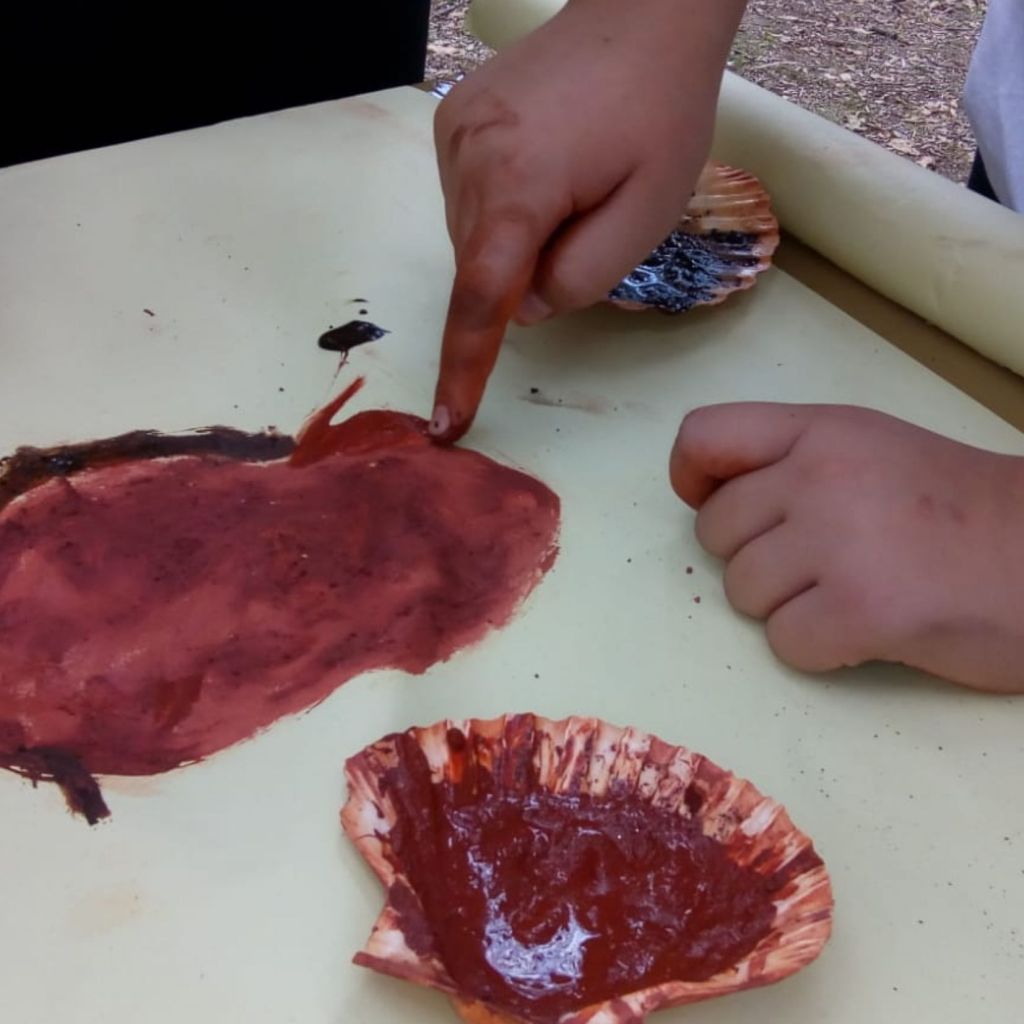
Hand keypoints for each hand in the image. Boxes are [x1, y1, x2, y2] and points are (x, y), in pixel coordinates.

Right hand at [429, 0, 746, 440]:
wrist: (644, 14)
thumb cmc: (660, 113)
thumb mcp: (645, 215)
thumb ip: (578, 279)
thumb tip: (521, 308)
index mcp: (517, 185)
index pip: (479, 301)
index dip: (463, 369)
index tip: (446, 423)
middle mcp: (468, 157)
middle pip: (480, 266)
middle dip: (522, 276)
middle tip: (586, 219)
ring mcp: (453, 132)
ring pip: (472, 235)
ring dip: (513, 240)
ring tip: (570, 182)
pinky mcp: (452, 117)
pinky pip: (467, 197)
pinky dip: (499, 208)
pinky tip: (542, 169)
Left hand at [670, 403, 1023, 692]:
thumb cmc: (958, 508)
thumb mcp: (870, 450)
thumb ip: (789, 461)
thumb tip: (708, 497)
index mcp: (820, 431)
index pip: (702, 436)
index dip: (692, 479)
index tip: (718, 505)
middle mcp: (818, 476)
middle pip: (713, 533)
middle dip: (755, 557)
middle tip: (821, 562)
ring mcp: (837, 542)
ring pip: (742, 592)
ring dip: (787, 605)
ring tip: (852, 591)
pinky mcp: (860, 610)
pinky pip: (784, 643)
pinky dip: (819, 648)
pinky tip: (868, 627)